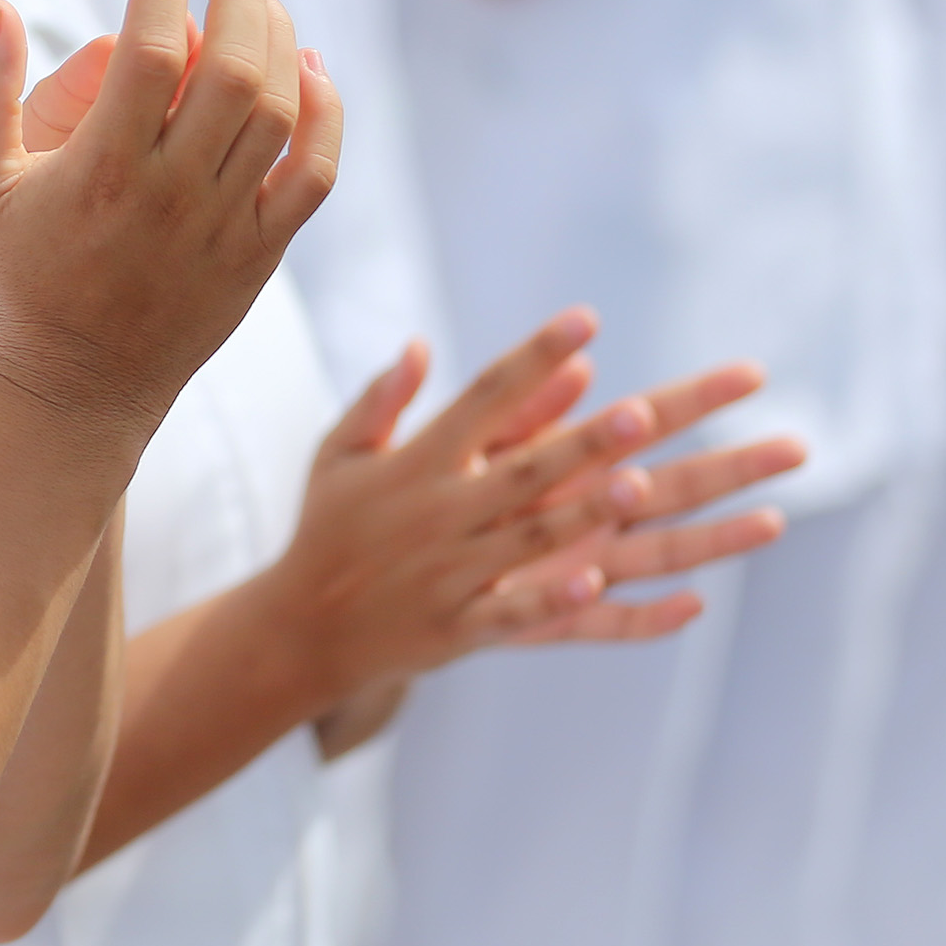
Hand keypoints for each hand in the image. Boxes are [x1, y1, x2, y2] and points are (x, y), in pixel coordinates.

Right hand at [0, 0, 341, 436]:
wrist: (73, 395)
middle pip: (232, 66)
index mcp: (102, 171)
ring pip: (279, 110)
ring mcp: (223, 229)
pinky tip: (310, 67)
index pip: (150, 47)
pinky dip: (324, 114)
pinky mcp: (258, 258)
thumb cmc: (15, 283)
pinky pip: (313, 175)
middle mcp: (171, 196)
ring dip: (279, 36)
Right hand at [260, 319, 802, 703]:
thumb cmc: (329, 528)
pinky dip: (555, 602)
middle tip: (644, 409)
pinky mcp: (460, 627)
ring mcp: (452, 572)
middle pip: (526, 468)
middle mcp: (440, 512)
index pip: (484, 395)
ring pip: (534, 540)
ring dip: (587, 514)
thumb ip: (382, 399)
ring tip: (642, 485)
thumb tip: (420, 343)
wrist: (301, 628)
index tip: (585, 317)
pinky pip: (516, 616)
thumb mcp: (340, 453)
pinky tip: (597, 582)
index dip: (534, 356)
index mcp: (417, 461)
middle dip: (584, 440)